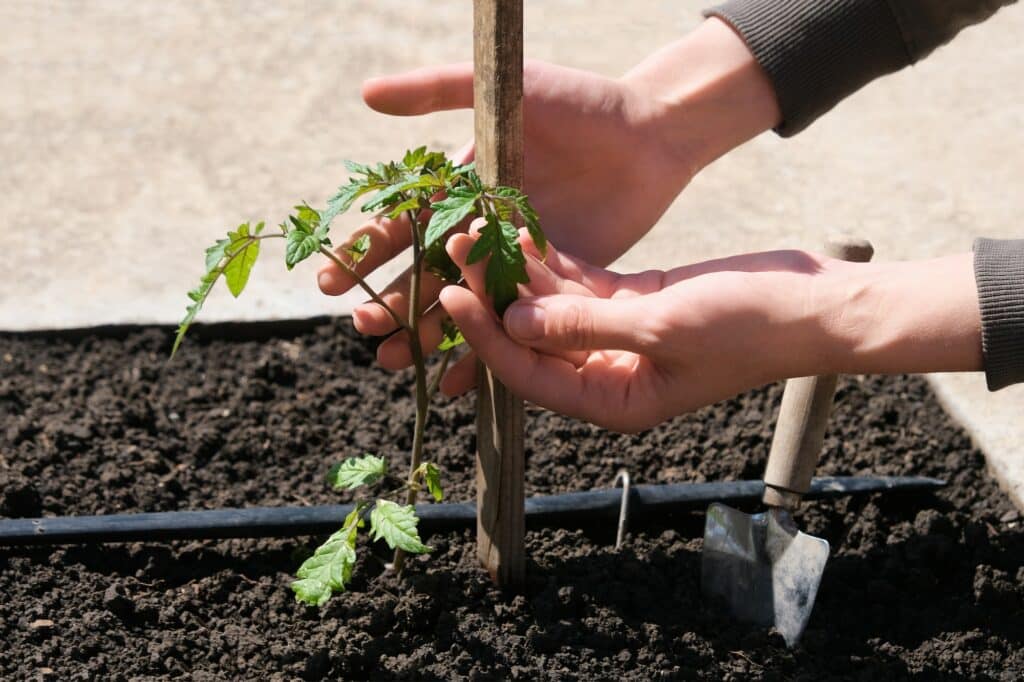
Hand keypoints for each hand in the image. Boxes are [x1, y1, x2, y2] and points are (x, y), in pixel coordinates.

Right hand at [317, 18, 780, 376]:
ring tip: (393, 362)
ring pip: (460, 304)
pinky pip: (513, 324)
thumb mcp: (504, 88)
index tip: (331, 280)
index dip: (366, 251)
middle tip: (364, 327)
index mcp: (459, 187)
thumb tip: (365, 94)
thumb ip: (437, 89)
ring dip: (424, 333)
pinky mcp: (551, 284)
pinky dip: (485, 353)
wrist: (650, 134)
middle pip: (423, 272)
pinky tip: (455, 382)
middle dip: (390, 300)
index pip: (402, 223)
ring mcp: (513, 260)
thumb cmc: (578, 102)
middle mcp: (480, 227)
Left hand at [440, 235, 981, 432]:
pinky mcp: (636, 304)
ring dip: (520, 273)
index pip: (530, 374)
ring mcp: (621, 338)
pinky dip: (555, 263)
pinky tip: (525, 231)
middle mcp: (609, 376)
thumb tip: (514, 323)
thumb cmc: (750, 326)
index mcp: (614, 400)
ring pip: (554, 309)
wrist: (813, 304)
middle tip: (458, 247)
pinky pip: (582, 287)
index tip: (451, 292)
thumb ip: (585, 326)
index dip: (486, 335)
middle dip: (494, 297)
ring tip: (482, 228)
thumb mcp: (662, 325)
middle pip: (534, 339)